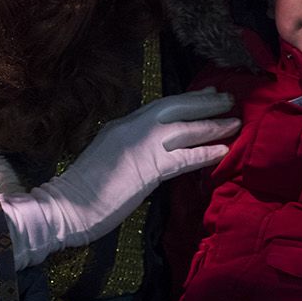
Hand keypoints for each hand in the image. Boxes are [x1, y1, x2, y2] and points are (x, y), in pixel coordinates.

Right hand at [1, 88, 237, 268]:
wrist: (66, 206)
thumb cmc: (82, 190)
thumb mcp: (108, 156)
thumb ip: (131, 148)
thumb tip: (155, 151)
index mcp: (121, 125)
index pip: (160, 107)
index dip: (187, 100)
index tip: (207, 95)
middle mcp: (133, 127)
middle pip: (175, 107)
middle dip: (204, 103)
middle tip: (228, 98)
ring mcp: (141, 145)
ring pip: (185, 129)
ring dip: (213, 125)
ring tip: (236, 122)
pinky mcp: (149, 167)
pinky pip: (185, 157)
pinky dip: (206, 152)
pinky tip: (224, 151)